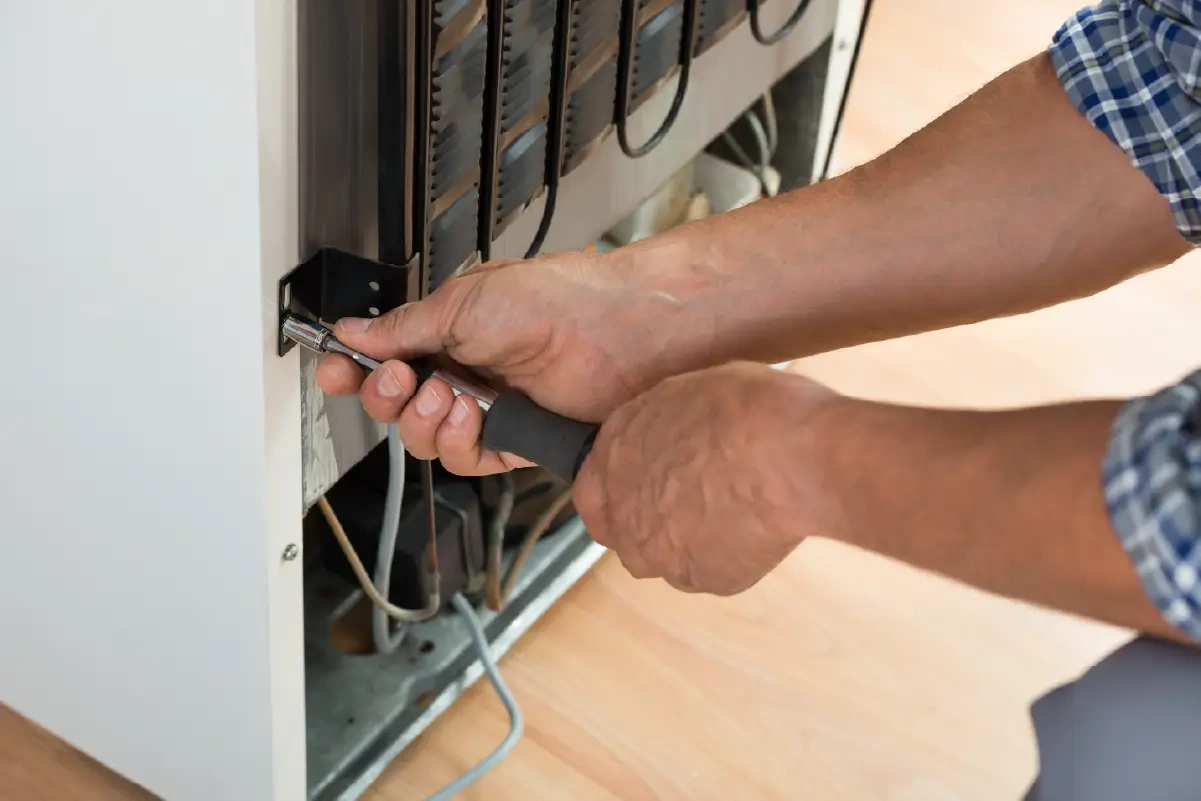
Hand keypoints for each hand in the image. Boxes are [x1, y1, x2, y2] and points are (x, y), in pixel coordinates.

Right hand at [315, 243, 722, 474]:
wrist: (611, 332)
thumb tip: (355, 332)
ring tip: (446, 392)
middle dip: (382, 395)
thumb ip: (403, 327)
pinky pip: (462, 458)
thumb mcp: (462, 303)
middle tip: (393, 378)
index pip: (383, 359)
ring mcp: (486, 410)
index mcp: (446, 333)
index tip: (331, 369)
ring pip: (422, 438)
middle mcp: (464, 372)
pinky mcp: (510, 441)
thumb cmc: (552, 300)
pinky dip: (455, 439)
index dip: (352, 370)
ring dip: (420, 419)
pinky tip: (469, 414)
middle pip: (394, 406)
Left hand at [573, 362, 838, 594]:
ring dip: (686, 539)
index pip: (592, 488)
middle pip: (623, 529)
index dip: (620, 485)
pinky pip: (710, 571)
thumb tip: (664, 435)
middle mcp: (623, 512)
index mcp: (612, 457)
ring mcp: (660, 554)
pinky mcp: (704, 580)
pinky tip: (755, 526)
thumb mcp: (683, 393)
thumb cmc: (743, 410)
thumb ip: (655, 425)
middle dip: (650, 518)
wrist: (788, 457)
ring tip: (732, 509)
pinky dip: (728, 554)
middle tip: (694, 496)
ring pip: (664, 555)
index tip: (646, 479)